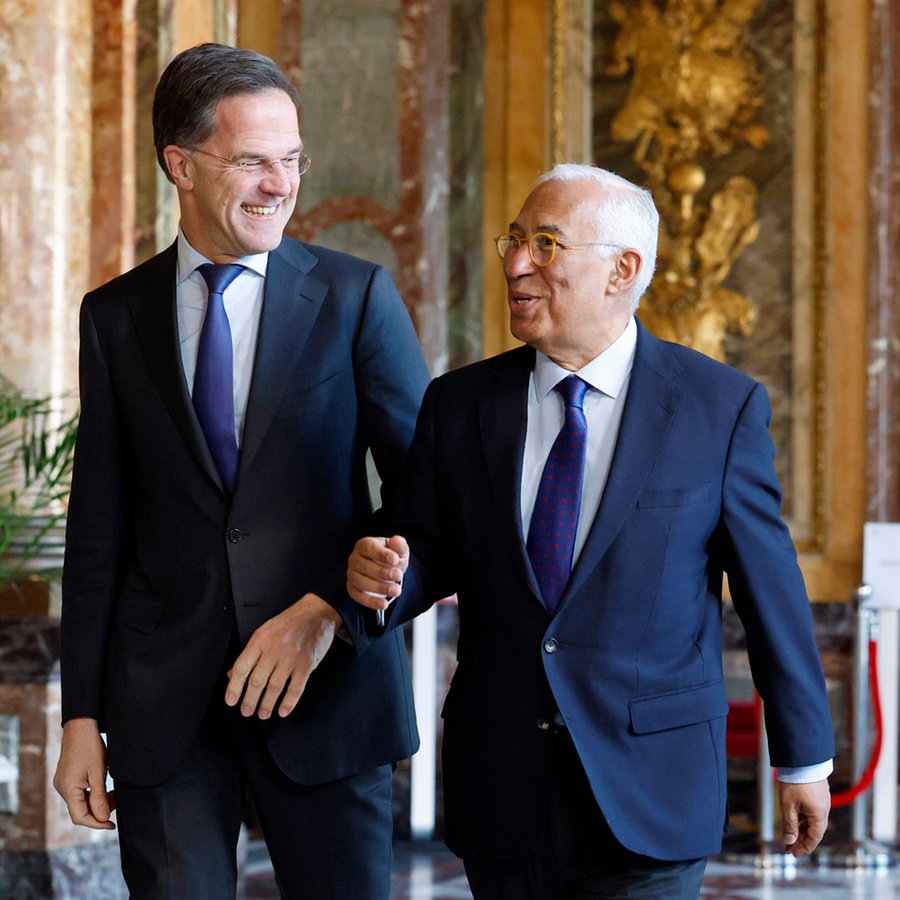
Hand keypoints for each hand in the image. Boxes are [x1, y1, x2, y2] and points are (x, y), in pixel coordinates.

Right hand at [52, 718, 115, 829]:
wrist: (81, 726)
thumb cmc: (90, 747)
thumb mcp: (98, 772)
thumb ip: (100, 797)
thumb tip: (104, 818)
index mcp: (68, 789)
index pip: (80, 817)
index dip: (97, 823)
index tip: (112, 824)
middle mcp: (62, 789)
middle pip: (80, 810)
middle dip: (99, 811)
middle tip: (118, 803)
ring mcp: (64, 783)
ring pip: (81, 802)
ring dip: (97, 802)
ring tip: (114, 795)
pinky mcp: (68, 778)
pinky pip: (80, 793)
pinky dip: (93, 794)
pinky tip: (105, 789)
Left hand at [225, 593, 339, 719]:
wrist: (316, 613)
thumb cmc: (290, 622)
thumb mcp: (265, 632)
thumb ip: (250, 653)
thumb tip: (234, 674)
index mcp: (260, 640)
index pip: (242, 667)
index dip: (234, 687)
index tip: (231, 701)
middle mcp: (274, 649)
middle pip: (257, 680)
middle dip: (250, 700)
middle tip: (246, 711)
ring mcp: (291, 657)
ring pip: (275, 686)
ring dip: (267, 703)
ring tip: (263, 713)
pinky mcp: (307, 663)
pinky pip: (296, 687)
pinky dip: (289, 702)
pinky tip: (283, 710)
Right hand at [347, 535, 408, 609]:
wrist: (386, 572)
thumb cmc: (391, 558)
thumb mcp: (399, 551)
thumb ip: (400, 546)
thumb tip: (398, 540)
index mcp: (364, 545)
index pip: (369, 547)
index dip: (382, 554)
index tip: (395, 559)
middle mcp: (355, 559)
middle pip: (364, 566)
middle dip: (382, 572)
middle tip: (398, 576)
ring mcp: (352, 574)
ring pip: (361, 582)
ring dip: (379, 588)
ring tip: (396, 590)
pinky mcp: (352, 588)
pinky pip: (358, 596)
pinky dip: (371, 601)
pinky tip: (384, 604)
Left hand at [778, 779, 830, 855]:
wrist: (802, 759)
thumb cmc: (795, 781)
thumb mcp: (788, 805)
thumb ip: (790, 824)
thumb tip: (789, 840)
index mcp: (819, 815)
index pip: (814, 838)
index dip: (803, 847)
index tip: (793, 853)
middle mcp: (824, 810)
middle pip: (814, 831)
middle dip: (801, 840)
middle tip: (789, 847)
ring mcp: (822, 802)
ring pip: (812, 822)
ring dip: (801, 830)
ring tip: (789, 837)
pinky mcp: (818, 795)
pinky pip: (812, 813)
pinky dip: (803, 819)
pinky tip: (795, 821)